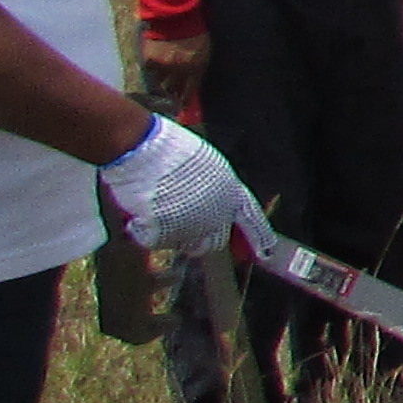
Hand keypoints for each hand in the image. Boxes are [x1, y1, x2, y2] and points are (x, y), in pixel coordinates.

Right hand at [101, 114, 265, 257]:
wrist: (145, 149)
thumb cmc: (170, 150)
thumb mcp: (206, 167)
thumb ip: (215, 190)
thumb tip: (210, 207)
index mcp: (231, 192)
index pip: (251, 220)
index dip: (257, 236)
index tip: (265, 252)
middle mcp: (217, 213)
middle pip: (214, 240)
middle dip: (198, 238)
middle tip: (175, 225)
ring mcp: (193, 226)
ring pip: (183, 244)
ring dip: (169, 234)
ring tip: (154, 211)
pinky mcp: (167, 234)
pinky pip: (154, 242)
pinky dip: (143, 231)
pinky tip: (137, 214)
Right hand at [139, 27, 212, 111]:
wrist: (177, 18)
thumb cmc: (195, 34)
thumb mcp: (204, 54)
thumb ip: (197, 70)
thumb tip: (190, 84)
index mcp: (195, 69)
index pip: (189, 92)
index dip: (184, 101)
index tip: (181, 108)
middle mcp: (178, 71)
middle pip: (172, 91)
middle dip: (171, 97)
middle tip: (169, 101)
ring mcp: (162, 66)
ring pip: (158, 84)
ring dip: (160, 87)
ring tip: (160, 89)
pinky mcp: (149, 59)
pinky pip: (149, 72)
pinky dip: (151, 73)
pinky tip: (153, 72)